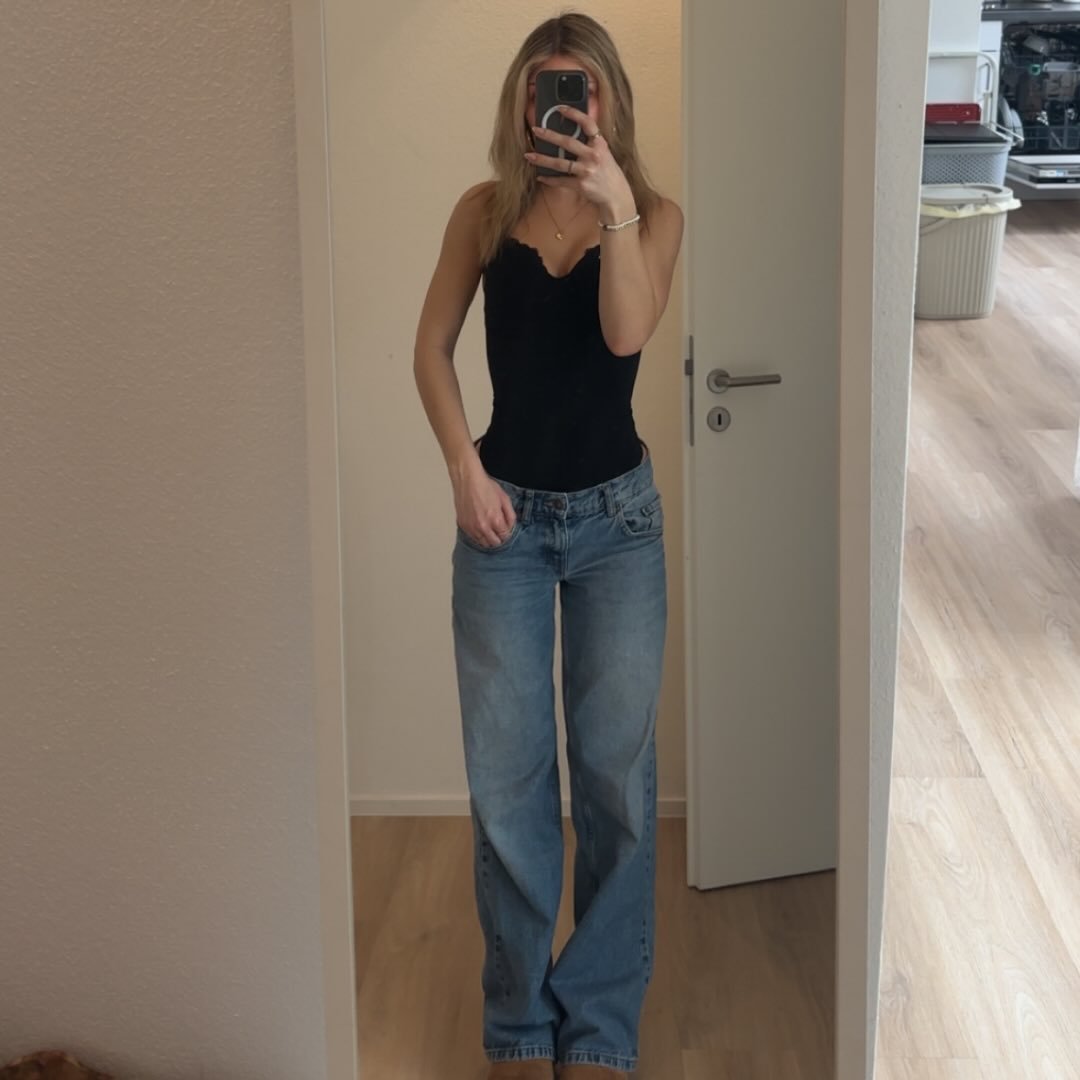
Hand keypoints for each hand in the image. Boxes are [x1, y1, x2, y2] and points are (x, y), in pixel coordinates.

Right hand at [453, 461, 516, 547]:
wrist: (468, 480)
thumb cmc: (485, 486)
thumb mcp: (504, 499)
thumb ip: (510, 515)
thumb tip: (511, 526)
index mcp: (495, 520)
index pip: (505, 537)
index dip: (507, 533)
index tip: (505, 529)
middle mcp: (483, 527)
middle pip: (494, 543)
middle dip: (499, 538)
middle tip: (498, 531)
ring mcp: (471, 527)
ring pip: (483, 543)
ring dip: (488, 538)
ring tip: (489, 529)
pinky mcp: (463, 525)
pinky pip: (473, 538)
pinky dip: (478, 535)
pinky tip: (480, 527)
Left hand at [526, 106, 635, 220]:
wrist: (617, 195)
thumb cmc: (608, 173)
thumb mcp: (604, 154)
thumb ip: (591, 145)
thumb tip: (571, 136)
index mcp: (600, 145)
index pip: (587, 124)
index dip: (574, 114)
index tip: (560, 108)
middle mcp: (593, 155)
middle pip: (568, 142)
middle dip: (549, 135)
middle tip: (536, 130)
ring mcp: (586, 170)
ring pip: (560, 163)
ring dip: (542, 159)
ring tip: (529, 155)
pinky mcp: (581, 185)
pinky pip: (561, 181)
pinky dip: (550, 179)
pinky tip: (540, 177)